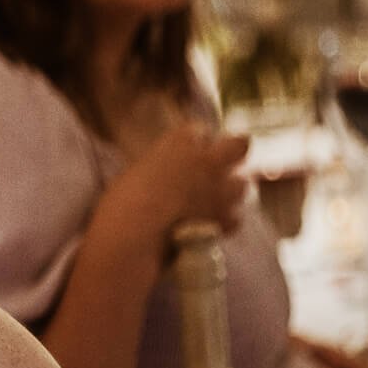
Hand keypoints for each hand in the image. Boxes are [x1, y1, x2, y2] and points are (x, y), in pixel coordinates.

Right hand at [120, 120, 248, 237]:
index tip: (184, 153)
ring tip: (217, 200)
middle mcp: (208, 160)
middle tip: (222, 163)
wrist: (134, 236)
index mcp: (181, 141)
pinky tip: (212, 225)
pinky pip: (236, 217)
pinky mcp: (225, 220)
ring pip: (244, 184)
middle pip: (240, 145)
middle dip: (234, 151)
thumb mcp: (137, 172)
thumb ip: (159, 167)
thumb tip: (165, 176)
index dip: (193, 143)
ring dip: (233, 190)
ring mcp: (221, 190)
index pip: (199, 131)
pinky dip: (226, 221)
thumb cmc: (122, 202)